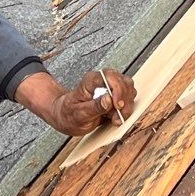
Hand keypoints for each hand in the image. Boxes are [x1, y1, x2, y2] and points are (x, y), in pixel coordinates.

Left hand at [15, 67, 137, 136]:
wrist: (65, 117)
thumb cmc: (69, 114)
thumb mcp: (78, 114)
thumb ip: (94, 107)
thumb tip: (108, 100)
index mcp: (90, 81)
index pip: (109, 76)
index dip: (118, 90)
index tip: (118, 106)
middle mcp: (102, 80)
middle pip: (123, 82)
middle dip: (124, 101)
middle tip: (117, 117)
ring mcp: (110, 87)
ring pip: (129, 89)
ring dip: (127, 106)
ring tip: (115, 119)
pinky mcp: (115, 95)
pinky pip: (128, 97)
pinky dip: (126, 108)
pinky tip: (116, 117)